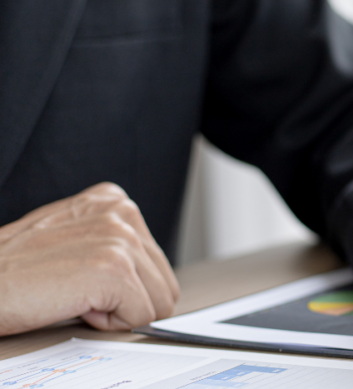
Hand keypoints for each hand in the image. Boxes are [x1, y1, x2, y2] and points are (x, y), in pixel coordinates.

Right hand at [0, 183, 180, 335]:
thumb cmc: (15, 270)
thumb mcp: (72, 238)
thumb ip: (113, 244)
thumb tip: (153, 280)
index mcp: (115, 201)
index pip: (158, 264)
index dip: (124, 287)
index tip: (84, 279)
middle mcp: (122, 212)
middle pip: (164, 284)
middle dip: (126, 301)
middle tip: (77, 291)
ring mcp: (120, 238)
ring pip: (158, 303)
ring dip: (116, 312)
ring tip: (73, 294)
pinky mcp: (114, 270)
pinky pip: (142, 317)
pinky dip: (108, 324)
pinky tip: (74, 304)